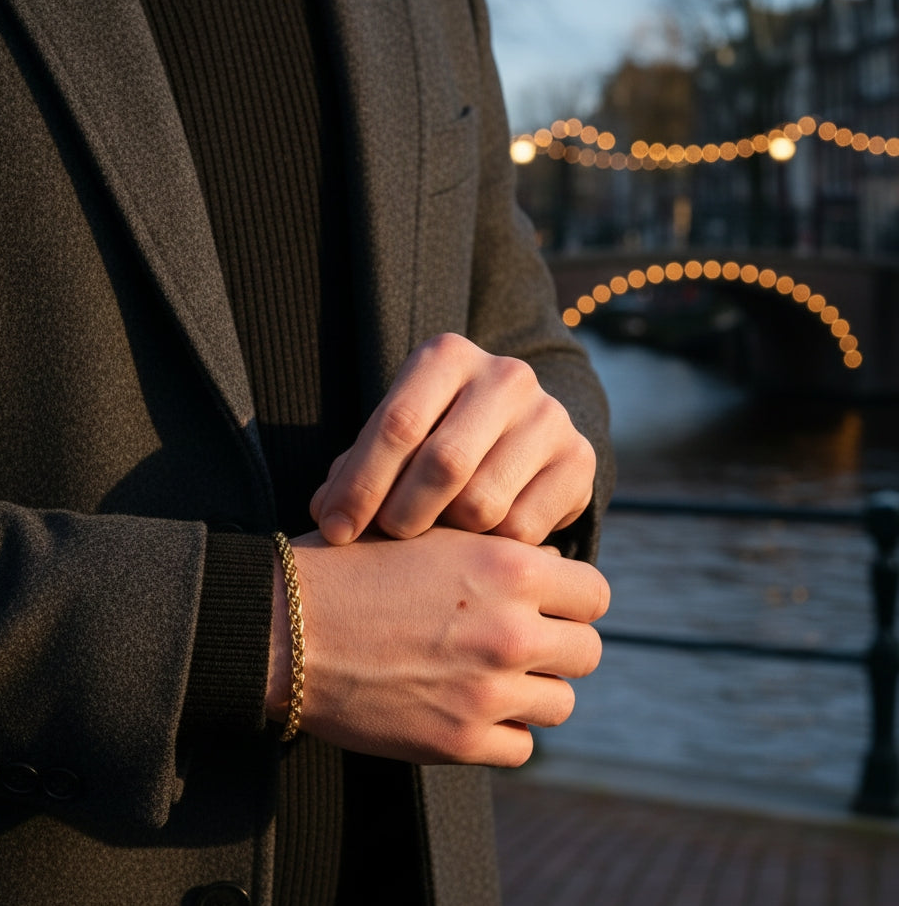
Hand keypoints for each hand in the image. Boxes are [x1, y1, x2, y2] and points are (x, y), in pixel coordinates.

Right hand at [266, 528, 607, 766]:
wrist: (286, 628)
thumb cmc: (351, 568)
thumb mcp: (430, 534)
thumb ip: (497, 548)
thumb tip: (548, 562)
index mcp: (510, 569)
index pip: (595, 593)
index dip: (574, 598)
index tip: (550, 604)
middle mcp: (511, 631)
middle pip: (587, 652)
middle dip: (560, 645)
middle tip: (521, 642)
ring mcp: (488, 692)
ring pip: (560, 702)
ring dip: (534, 691)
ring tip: (492, 677)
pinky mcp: (459, 741)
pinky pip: (521, 747)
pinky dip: (502, 732)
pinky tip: (469, 709)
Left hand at [309, 333, 595, 545]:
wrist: (515, 432)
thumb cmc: (433, 435)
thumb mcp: (394, 436)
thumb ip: (356, 468)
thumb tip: (327, 517)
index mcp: (447, 356)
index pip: (398, 424)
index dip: (360, 485)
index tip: (334, 530)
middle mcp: (505, 376)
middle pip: (444, 464)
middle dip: (401, 515)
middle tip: (383, 540)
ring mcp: (549, 416)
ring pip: (484, 503)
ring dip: (445, 536)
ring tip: (427, 539)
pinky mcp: (579, 459)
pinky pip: (522, 530)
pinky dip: (488, 549)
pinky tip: (471, 545)